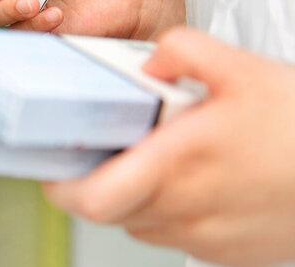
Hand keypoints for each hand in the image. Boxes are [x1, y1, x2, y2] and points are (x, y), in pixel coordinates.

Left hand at [44, 28, 294, 265]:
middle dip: (99, 180)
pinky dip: (172, 209)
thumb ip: (182, 51)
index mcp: (178, 164)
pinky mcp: (230, 254)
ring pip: (142, 223)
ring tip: (158, 157)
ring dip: (136, 194)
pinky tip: (198, 178)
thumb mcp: (243, 68)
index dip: (61, 187)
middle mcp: (186, 210)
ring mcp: (208, 238)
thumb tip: (148, 63)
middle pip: (111, 209)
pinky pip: (178, 235)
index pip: (91, 199)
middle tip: (106, 149)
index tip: (55, 164)